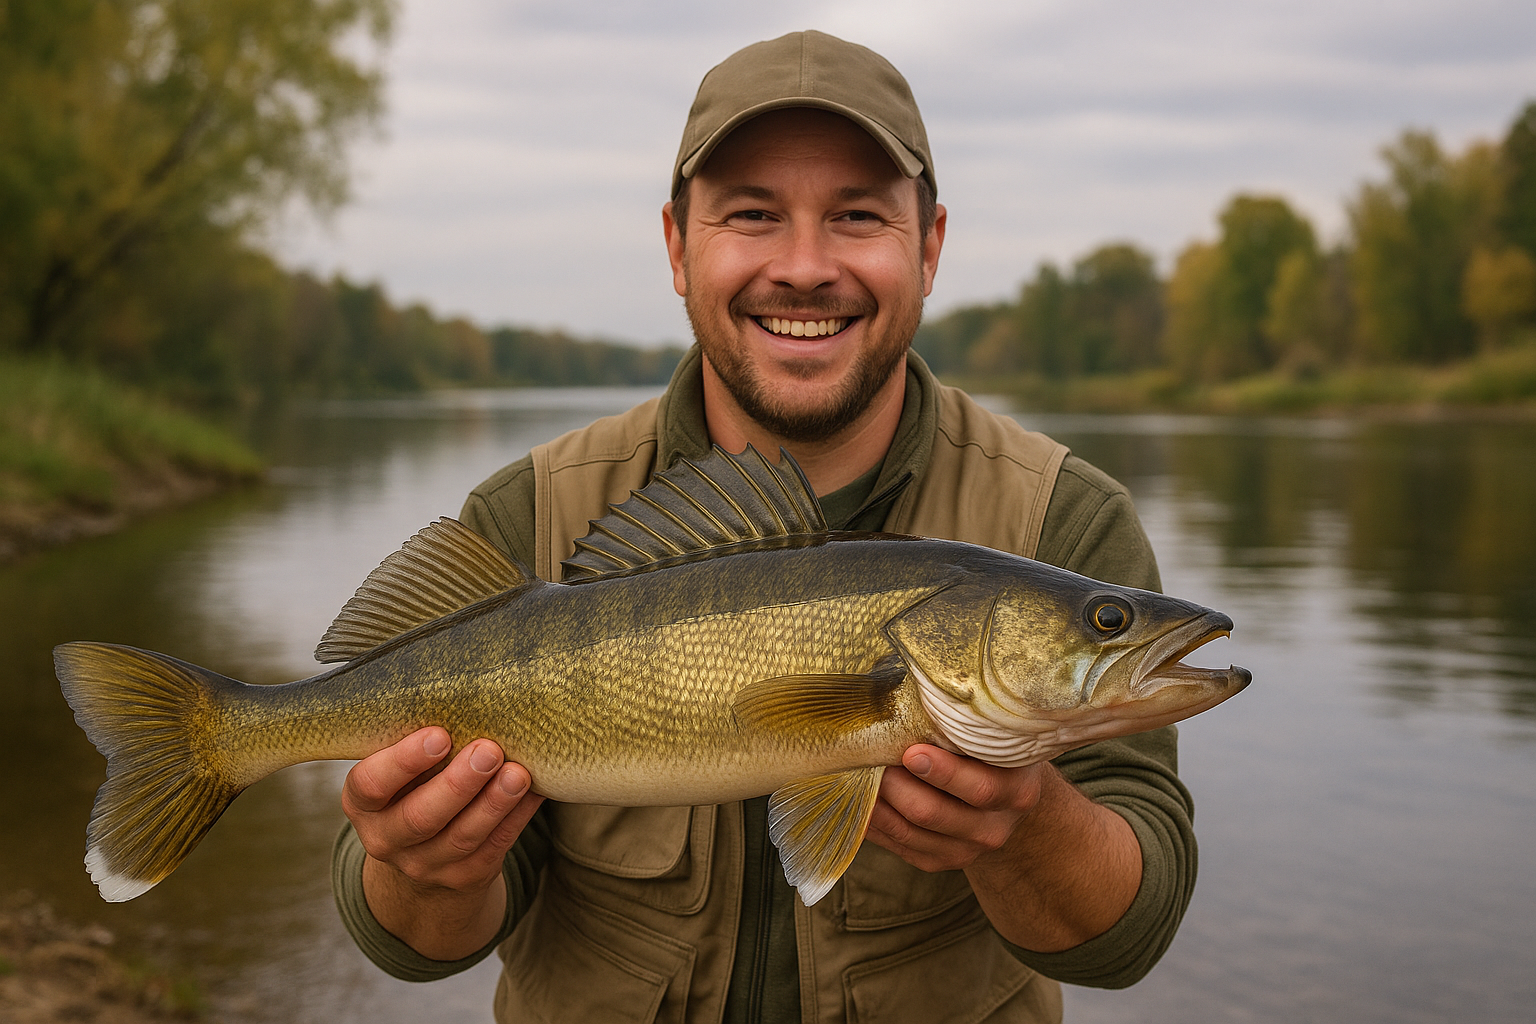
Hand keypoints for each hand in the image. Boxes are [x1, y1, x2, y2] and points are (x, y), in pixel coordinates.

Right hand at [342, 727, 543, 958]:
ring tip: (518, 774)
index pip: (371, 784)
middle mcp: (386, 839)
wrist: (425, 855)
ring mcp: (425, 865)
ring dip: (493, 803)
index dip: (403, 762)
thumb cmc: (417, 787)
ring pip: (461, 837)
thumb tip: (472, 694)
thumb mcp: (402, 770)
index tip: (439, 735)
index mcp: (364, 803)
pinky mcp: (464, 877)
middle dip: (457, 784)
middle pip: (420, 817)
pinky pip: (493, 848)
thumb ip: (420, 741)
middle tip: (488, 750)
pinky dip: (516, 817)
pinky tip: (533, 792)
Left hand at [865, 743, 1140, 951]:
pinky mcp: (937, 861)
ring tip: (858, 772)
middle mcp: (995, 827)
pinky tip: (858, 796)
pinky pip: (896, 845)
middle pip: (934, 813)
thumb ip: (961, 717)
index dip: (943, 772)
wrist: (1005, 794)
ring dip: (878, 803)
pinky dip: (873, 821)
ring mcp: (966, 850)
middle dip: (896, 785)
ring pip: (910, 832)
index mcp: (1017, 789)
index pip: (980, 788)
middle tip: (873, 757)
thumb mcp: (990, 732)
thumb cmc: (987, 748)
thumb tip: (912, 678)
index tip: (910, 751)